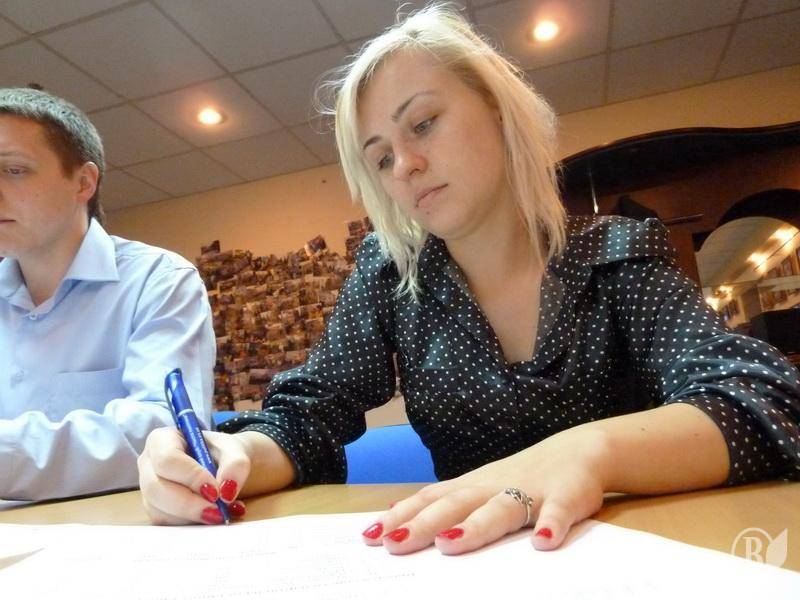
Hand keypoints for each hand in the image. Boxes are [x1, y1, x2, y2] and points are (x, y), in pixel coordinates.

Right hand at [138, 427, 251, 524]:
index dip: (190, 477)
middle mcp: (148, 464)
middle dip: (189, 504)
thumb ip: (236, 464)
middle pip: (155, 488)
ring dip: (192, 517)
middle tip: (218, 511)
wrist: (224, 467)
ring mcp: (148, 489)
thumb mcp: (234, 450)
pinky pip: (166, 523)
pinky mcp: (155, 510)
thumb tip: (226, 491)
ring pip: (159, 510)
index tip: (215, 490)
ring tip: (221, 513)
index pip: (166, 459)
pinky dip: (191, 523)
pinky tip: (212, 517)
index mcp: (161, 440)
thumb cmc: (222, 453)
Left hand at [360, 426, 610, 553]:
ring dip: (476, 526)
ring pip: (500, 508)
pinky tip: (544, 542)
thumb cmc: (523, 475)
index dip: (401, 516)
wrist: (581, 450)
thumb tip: (395, 516)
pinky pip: (561, 511)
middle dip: (424, 524)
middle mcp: (494, 486)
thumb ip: (444, 501)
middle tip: (395, 542)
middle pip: (456, 505)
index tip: (370, 535)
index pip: (430, 500)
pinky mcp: (567, 497)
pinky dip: (553, 524)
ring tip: (451, 543)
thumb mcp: (480, 486)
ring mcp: (531, 491)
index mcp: (473, 486)